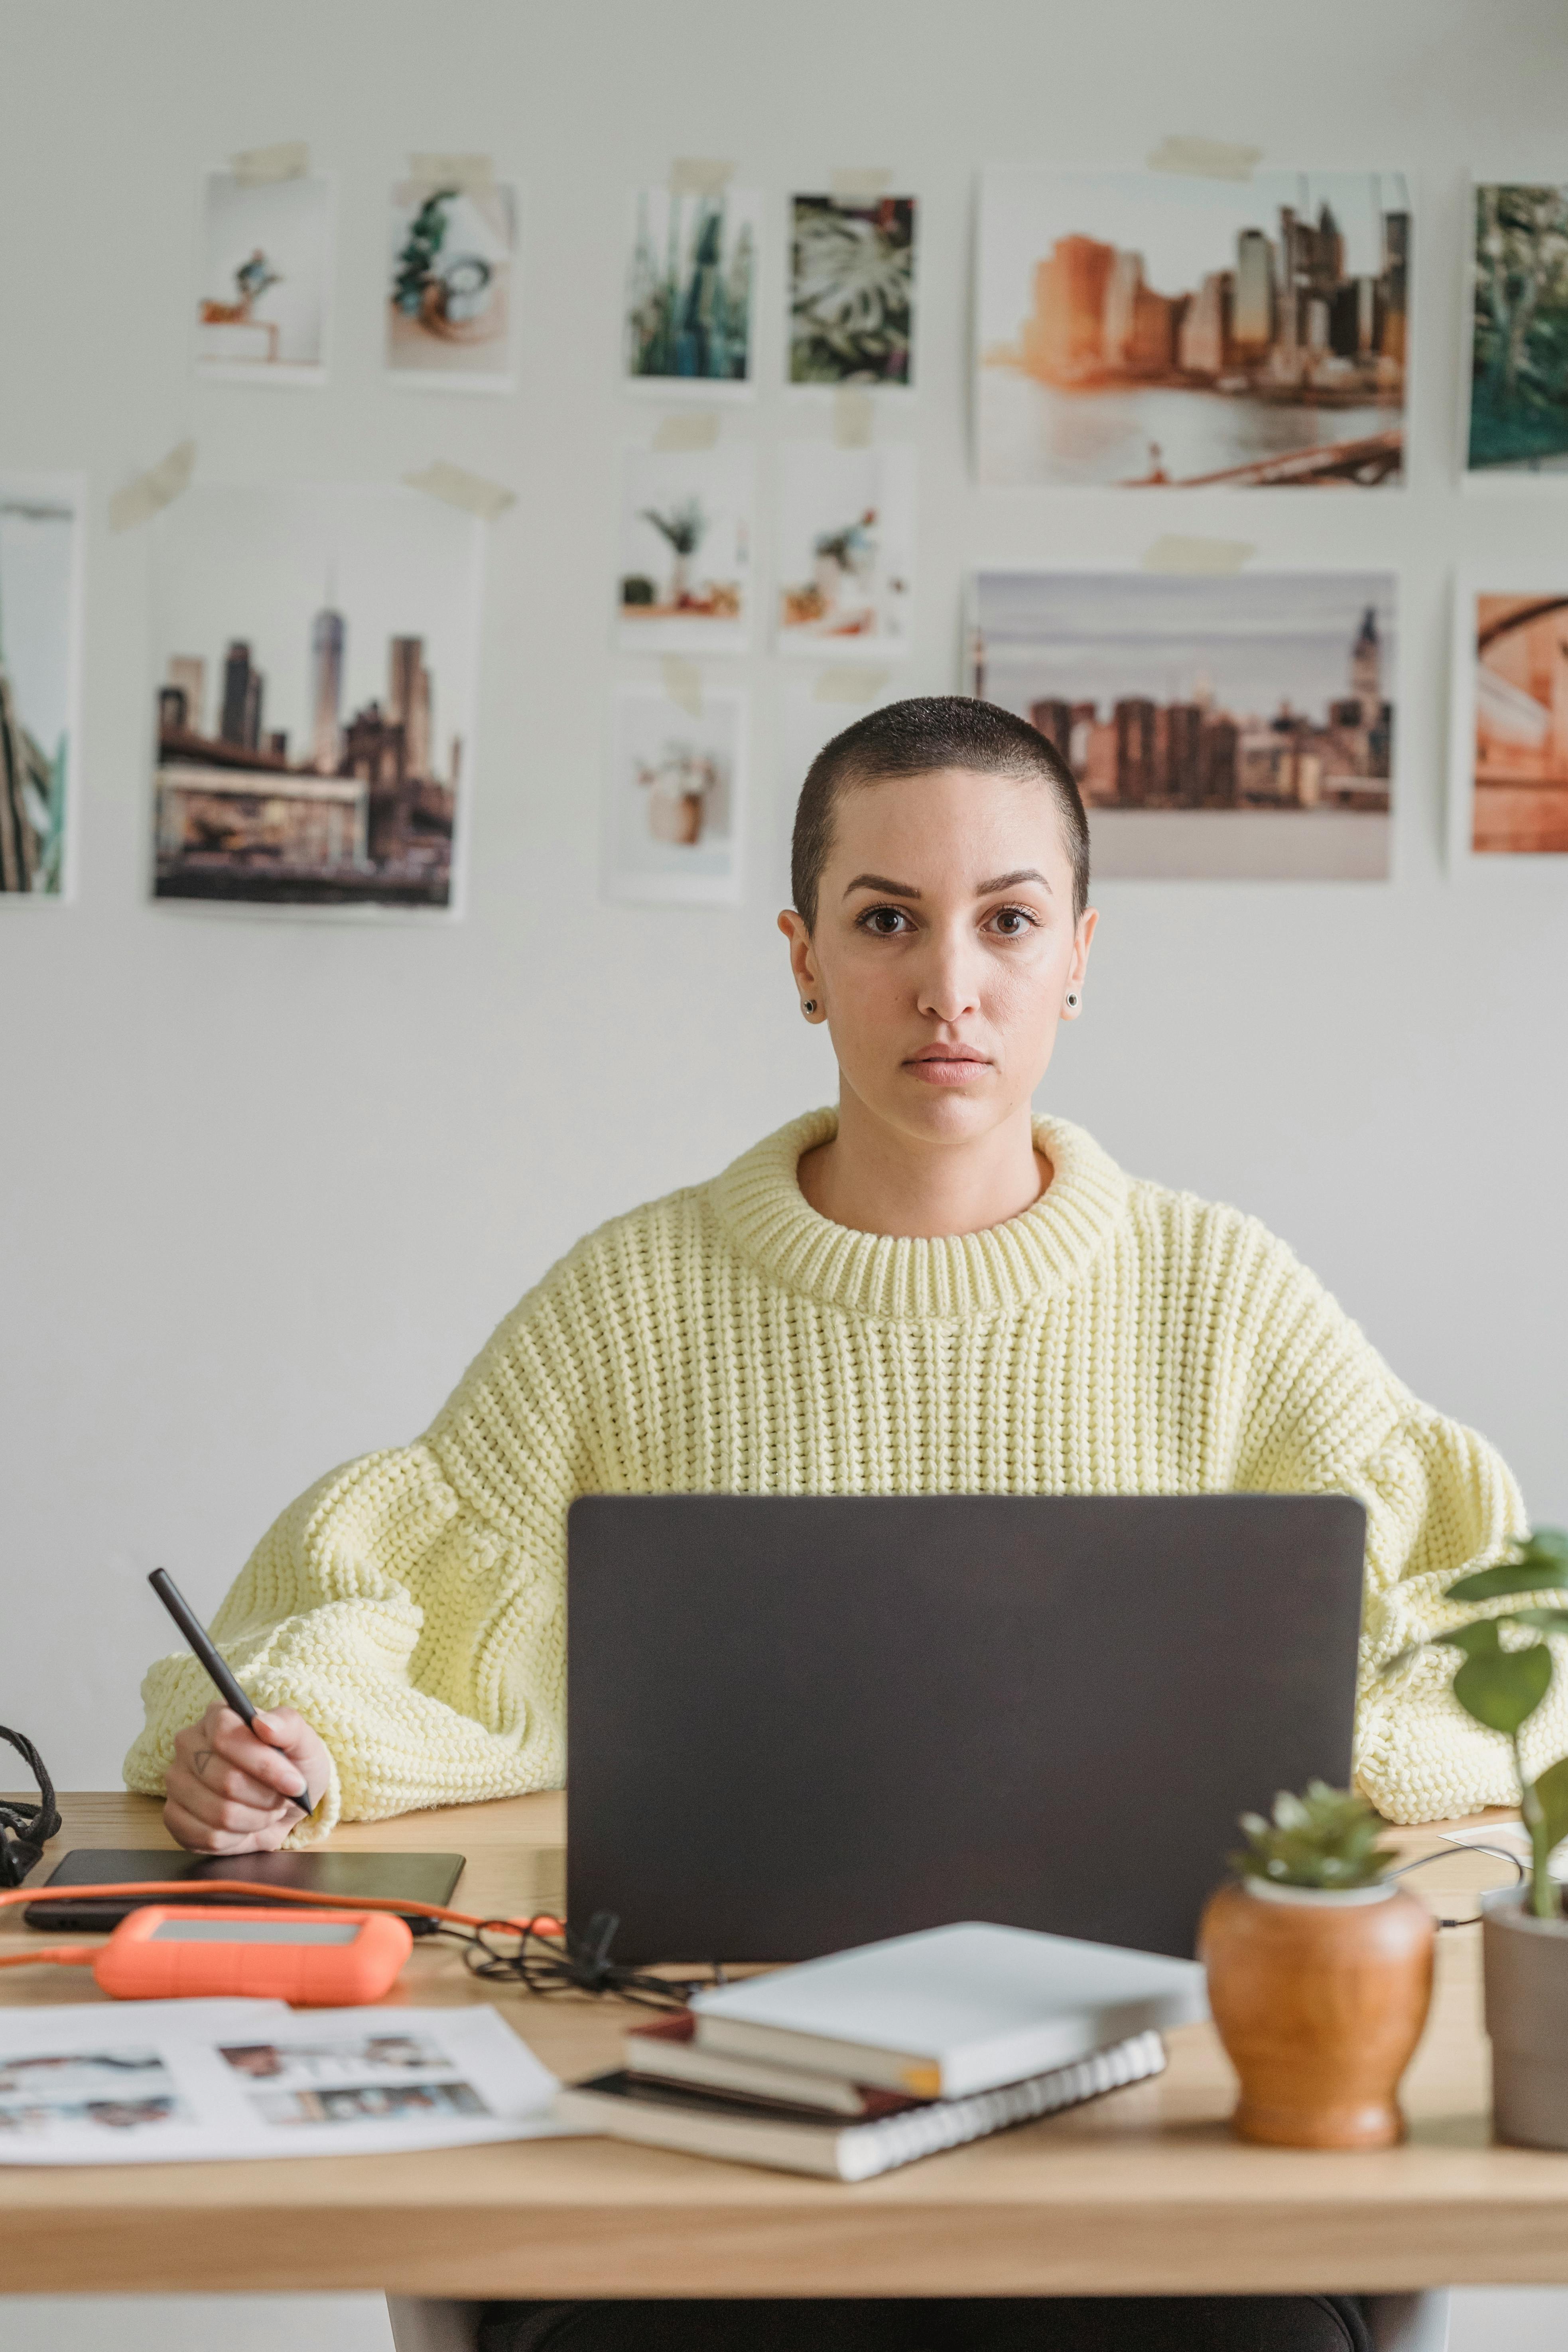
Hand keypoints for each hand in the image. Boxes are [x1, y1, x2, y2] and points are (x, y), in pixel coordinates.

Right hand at [164, 1702, 330, 1854]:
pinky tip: (245, 1825)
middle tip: (281, 1799)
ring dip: (255, 1819)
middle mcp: (189, 1744)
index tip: (294, 1783)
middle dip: (265, 1798)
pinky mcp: (173, 1817)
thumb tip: (264, 1723)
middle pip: (226, 1780)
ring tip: (265, 1811)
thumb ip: (288, 1726)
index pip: (226, 1735)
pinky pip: (207, 1837)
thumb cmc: (292, 1766)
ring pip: (219, 1813)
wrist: (284, 1802)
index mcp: (217, 1716)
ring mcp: (177, 1781)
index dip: (264, 1764)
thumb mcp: (303, 1743)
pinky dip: (237, 1838)